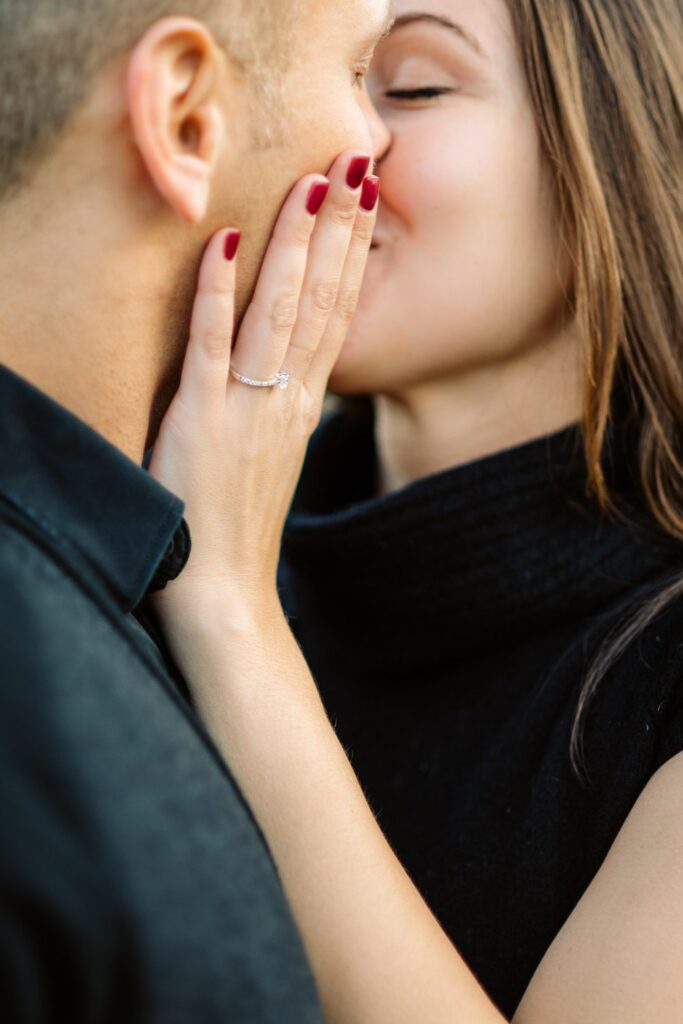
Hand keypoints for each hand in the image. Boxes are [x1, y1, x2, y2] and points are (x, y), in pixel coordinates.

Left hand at [149, 151, 378, 653]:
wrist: (226, 596)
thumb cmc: (239, 530)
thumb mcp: (270, 459)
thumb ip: (276, 409)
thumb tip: (276, 370)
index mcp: (303, 407)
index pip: (335, 315)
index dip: (350, 254)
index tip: (363, 201)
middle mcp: (287, 400)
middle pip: (321, 299)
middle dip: (338, 227)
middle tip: (356, 161)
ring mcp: (248, 408)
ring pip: (279, 311)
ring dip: (296, 243)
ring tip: (313, 180)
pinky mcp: (203, 422)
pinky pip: (212, 345)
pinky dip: (218, 291)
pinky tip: (224, 240)